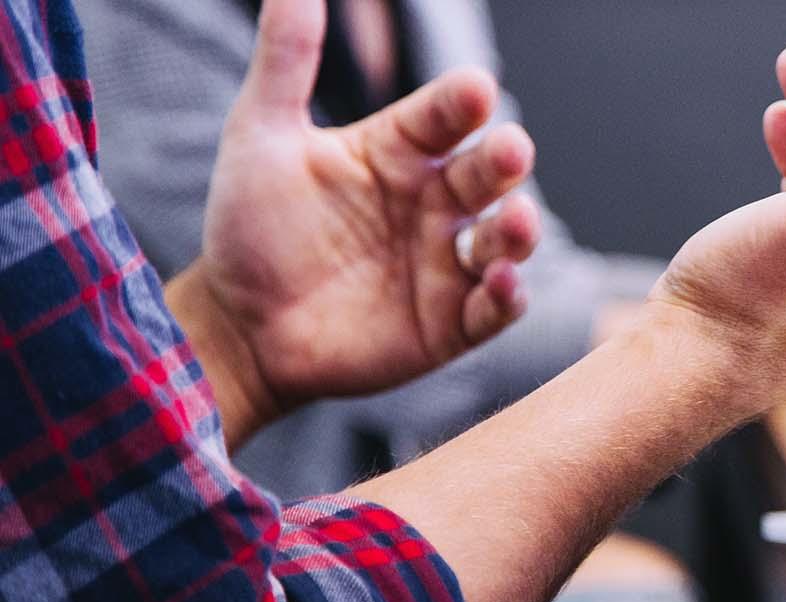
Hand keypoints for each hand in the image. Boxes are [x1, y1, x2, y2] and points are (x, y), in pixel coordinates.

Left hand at [177, 0, 539, 435]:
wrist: (236, 327)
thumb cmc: (250, 228)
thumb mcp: (261, 136)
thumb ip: (287, 60)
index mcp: (399, 152)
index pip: (444, 117)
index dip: (462, 104)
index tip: (474, 90)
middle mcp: (434, 203)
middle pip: (487, 173)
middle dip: (504, 161)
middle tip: (509, 150)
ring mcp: (447, 263)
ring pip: (505, 239)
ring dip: (519, 229)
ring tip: (514, 221)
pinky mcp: (451, 323)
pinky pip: (494, 307)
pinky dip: (507, 295)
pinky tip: (500, 281)